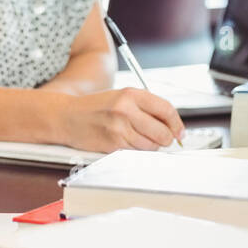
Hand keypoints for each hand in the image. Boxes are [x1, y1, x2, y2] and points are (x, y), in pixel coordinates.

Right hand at [52, 87, 184, 152]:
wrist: (67, 116)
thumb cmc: (96, 108)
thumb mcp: (122, 97)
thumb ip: (146, 108)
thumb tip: (172, 126)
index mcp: (131, 94)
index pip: (166, 110)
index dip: (177, 124)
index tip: (179, 132)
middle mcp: (126, 110)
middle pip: (162, 132)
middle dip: (166, 139)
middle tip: (163, 139)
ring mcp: (119, 128)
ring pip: (151, 146)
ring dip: (150, 146)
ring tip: (139, 138)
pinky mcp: (112, 144)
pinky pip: (136, 153)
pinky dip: (137, 151)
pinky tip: (127, 143)